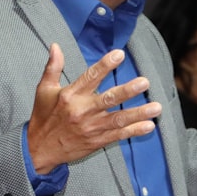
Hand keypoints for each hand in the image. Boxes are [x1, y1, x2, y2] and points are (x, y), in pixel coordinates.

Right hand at [27, 44, 161, 172]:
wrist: (39, 149)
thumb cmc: (43, 117)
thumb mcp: (44, 90)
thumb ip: (53, 67)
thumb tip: (56, 46)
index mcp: (70, 96)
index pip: (90, 77)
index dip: (105, 65)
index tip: (119, 54)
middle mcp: (82, 111)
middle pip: (108, 99)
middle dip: (127, 91)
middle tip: (144, 82)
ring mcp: (91, 128)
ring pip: (118, 119)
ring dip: (138, 113)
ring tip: (157, 107)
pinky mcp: (96, 141)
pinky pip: (118, 135)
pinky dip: (134, 131)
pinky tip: (148, 126)